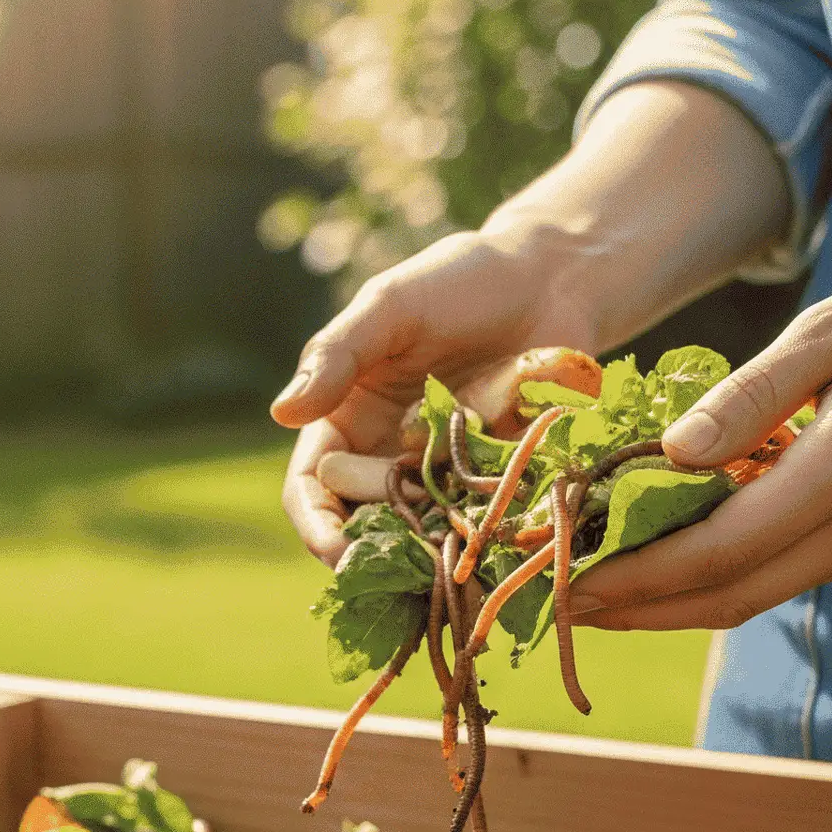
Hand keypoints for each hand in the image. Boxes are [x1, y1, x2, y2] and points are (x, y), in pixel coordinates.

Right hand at [273, 230, 596, 564]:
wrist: (550, 279)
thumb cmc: (459, 282)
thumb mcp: (390, 308)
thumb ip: (337, 356)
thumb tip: (281, 413)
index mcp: (345, 419)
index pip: (313, 488)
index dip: (318, 525)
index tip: (338, 552)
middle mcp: (387, 456)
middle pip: (364, 523)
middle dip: (383, 541)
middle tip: (415, 542)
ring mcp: (443, 475)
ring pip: (424, 533)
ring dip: (435, 545)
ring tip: (457, 549)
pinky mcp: (495, 481)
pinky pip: (484, 518)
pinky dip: (488, 526)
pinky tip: (505, 523)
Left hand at [570, 236, 831, 630]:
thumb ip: (750, 396)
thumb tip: (670, 454)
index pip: (718, 551)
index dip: (635, 578)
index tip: (566, 582)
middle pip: (728, 596)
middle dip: (636, 609)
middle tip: (557, 606)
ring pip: (755, 595)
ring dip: (671, 603)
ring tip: (595, 593)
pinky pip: (786, 575)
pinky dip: (720, 578)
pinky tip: (669, 564)